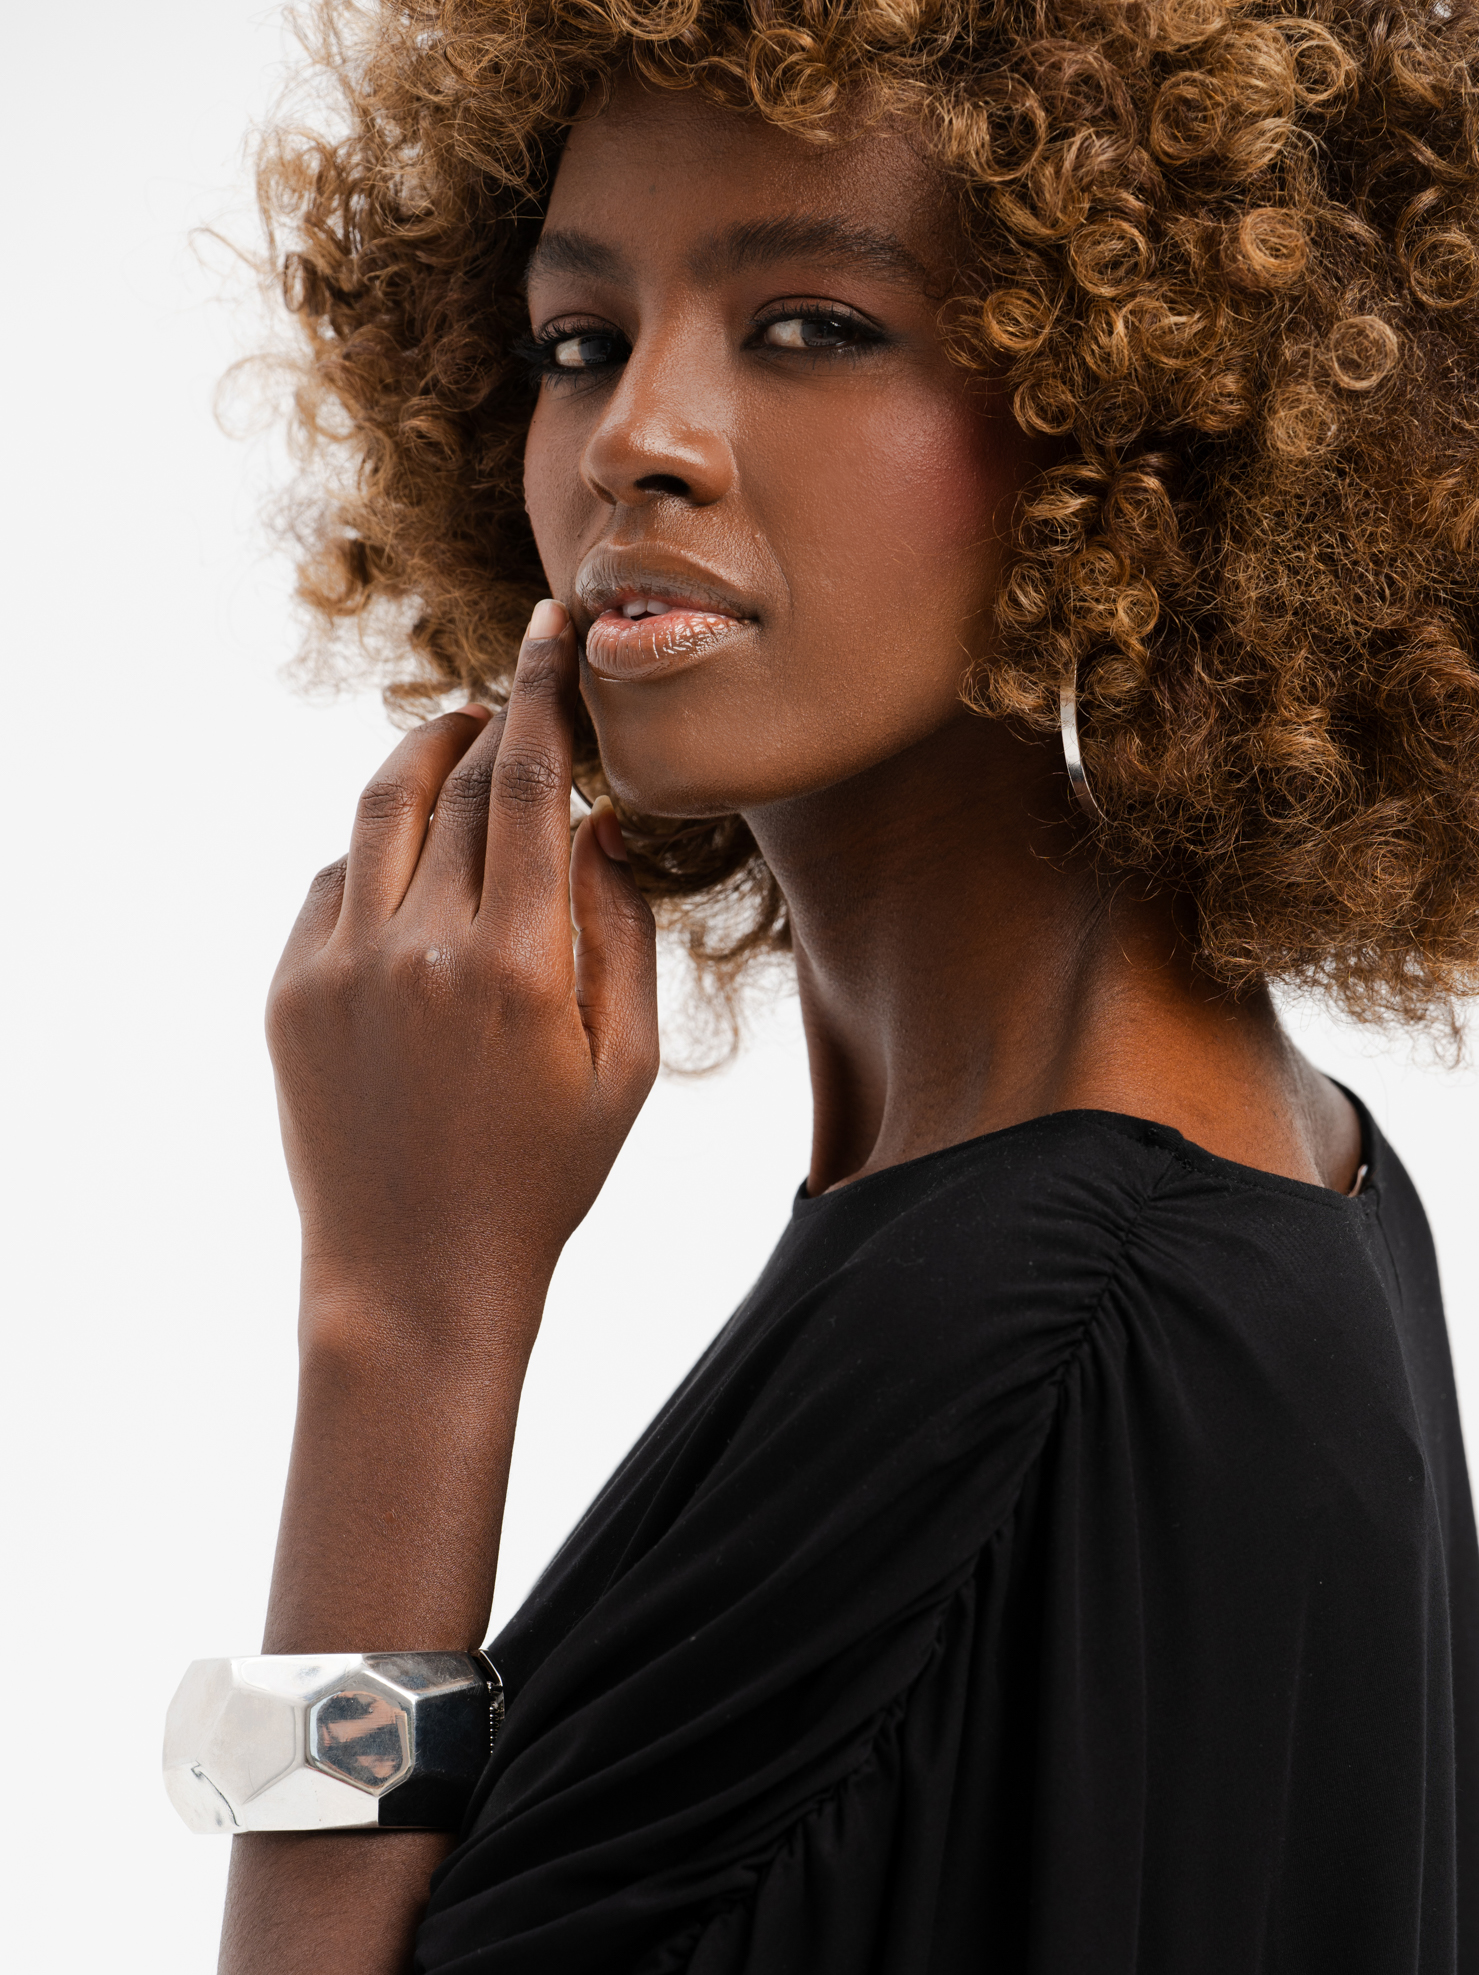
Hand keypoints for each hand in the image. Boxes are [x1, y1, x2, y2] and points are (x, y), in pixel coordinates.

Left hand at [266, 599, 657, 1355]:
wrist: (415, 1274)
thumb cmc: (543, 1178)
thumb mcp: (626, 1068)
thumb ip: (623, 937)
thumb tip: (598, 826)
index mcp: (521, 966)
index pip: (532, 781)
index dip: (544, 692)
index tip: (557, 634)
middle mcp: (422, 951)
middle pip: (456, 778)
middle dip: (490, 716)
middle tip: (518, 688)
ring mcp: (342, 967)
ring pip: (382, 812)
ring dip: (424, 760)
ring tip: (460, 743)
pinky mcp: (290, 991)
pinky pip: (334, 881)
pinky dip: (380, 852)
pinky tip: (417, 870)